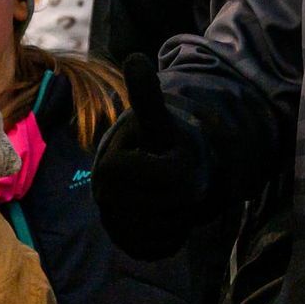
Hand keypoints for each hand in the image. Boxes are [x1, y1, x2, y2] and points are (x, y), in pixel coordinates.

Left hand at [91, 54, 208, 260]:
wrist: (195, 172)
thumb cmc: (168, 140)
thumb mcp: (157, 118)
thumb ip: (147, 95)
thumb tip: (135, 58)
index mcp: (180, 172)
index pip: (112, 171)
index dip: (118, 154)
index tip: (140, 148)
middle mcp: (185, 204)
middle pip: (108, 199)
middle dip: (114, 181)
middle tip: (137, 169)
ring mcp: (178, 227)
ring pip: (115, 222)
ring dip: (117, 206)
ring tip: (138, 190)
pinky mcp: (169, 245)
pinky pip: (131, 244)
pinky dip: (126, 230)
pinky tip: (137, 213)